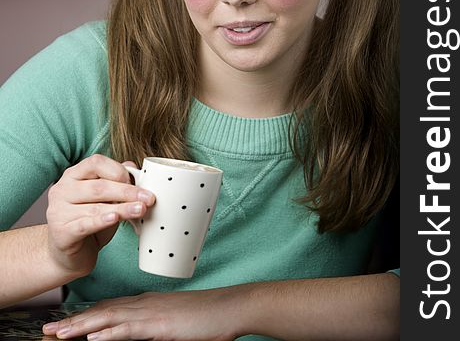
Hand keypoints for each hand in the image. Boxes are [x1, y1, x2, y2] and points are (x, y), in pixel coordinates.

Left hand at [42, 289, 241, 339]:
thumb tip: (139, 333)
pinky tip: (93, 337)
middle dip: (74, 322)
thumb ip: (154, 327)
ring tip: (57, 335)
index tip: (63, 324)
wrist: (230, 308)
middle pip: (103, 312)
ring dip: (81, 327)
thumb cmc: (206, 317)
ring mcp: (152, 313)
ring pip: (109, 319)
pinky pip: (129, 329)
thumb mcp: (174, 323)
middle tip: (47, 330)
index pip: (109, 309)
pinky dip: (109, 332)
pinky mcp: (161, 325)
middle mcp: (144, 305)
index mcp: (147, 304)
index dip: (85, 316)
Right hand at [46, 154, 154, 277]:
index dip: (118, 170)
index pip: (95, 163)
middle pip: (99, 186)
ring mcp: (58, 211)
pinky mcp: (61, 233)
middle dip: (127, 192)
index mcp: (73, 175)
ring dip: (122, 208)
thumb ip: (116, 181)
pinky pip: (85, 225)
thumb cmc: (90, 220)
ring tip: (140, 209)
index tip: (137, 180)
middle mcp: (62, 190)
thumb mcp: (105, 199)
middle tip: (148, 198)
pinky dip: (102, 221)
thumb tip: (133, 167)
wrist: (70, 255)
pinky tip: (115, 218)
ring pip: (96, 207)